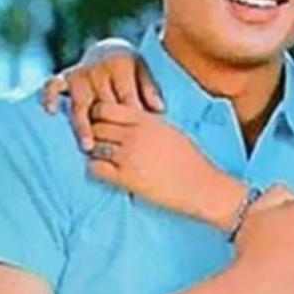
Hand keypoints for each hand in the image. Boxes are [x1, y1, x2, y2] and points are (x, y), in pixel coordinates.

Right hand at [42, 39, 163, 151]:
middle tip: (112, 152)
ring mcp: (80, 74)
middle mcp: (98, 70)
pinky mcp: (64, 77)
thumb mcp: (144, 72)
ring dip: (82, 125)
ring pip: (79, 103)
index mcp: (121, 66)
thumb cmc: (131, 70)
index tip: (136, 138)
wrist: (108, 51)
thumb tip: (159, 109)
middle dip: (107, 127)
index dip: (130, 116)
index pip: (126, 95)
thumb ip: (150, 90)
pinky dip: (49, 96)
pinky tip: (51, 112)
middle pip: (102, 103)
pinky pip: (52, 86)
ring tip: (88, 147)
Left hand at [88, 102, 235, 224]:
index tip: (102, 123)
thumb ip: (147, 123)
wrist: (201, 185)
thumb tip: (128, 122)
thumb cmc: (191, 159)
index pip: (106, 108)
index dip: (99, 116)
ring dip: (95, 152)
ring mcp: (128, 156)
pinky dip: (95, 169)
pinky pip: (94, 168)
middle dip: (94, 134)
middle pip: (96, 126)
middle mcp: (134, 134)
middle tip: (99, 142)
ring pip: (93, 146)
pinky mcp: (125, 178)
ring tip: (104, 158)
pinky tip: (106, 172)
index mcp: (147, 120)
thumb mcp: (170, 130)